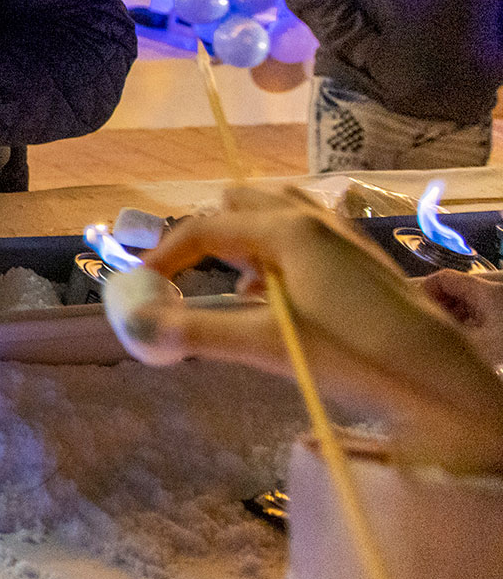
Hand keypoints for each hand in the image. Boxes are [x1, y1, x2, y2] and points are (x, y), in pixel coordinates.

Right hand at [142, 190, 502, 473]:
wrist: (440, 377)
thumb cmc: (352, 354)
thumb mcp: (268, 346)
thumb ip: (198, 330)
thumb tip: (138, 324)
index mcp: (285, 229)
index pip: (204, 228)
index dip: (164, 255)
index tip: (140, 286)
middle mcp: (310, 217)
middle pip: (237, 202)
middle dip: (204, 235)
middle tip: (185, 278)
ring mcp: (338, 233)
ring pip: (271, 211)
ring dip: (240, 238)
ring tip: (230, 281)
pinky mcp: (356, 254)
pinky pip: (297, 231)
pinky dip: (270, 250)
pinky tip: (274, 294)